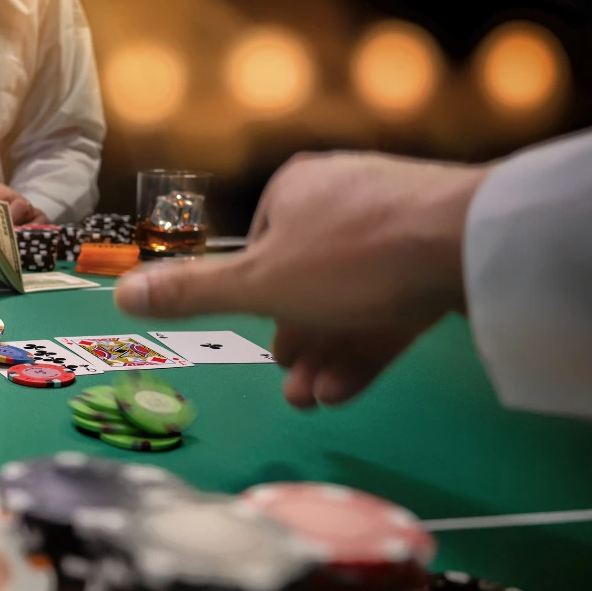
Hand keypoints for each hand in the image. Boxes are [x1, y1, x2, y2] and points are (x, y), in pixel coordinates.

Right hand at [114, 153, 488, 407]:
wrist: (473, 244)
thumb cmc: (351, 256)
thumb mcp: (259, 285)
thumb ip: (193, 294)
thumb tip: (118, 292)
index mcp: (294, 189)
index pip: (262, 243)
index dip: (255, 297)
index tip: (258, 338)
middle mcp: (343, 197)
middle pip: (307, 277)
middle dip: (293, 338)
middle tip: (289, 385)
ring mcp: (398, 225)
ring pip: (349, 298)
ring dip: (324, 353)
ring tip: (312, 401)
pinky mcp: (440, 257)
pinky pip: (391, 304)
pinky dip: (364, 346)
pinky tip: (345, 390)